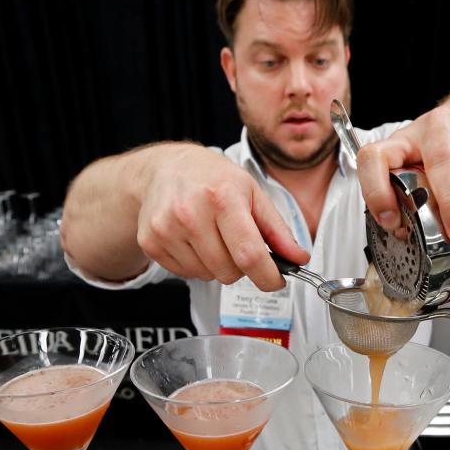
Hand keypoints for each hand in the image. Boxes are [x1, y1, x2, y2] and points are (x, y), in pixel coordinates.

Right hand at [135, 144, 307, 289]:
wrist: (166, 168)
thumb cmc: (212, 179)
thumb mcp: (253, 193)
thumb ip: (278, 230)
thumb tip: (298, 259)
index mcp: (222, 197)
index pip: (249, 254)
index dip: (268, 276)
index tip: (276, 281)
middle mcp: (191, 213)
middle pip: (229, 272)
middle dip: (241, 266)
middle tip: (236, 243)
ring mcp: (167, 229)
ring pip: (207, 276)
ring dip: (217, 265)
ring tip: (213, 237)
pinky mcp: (151, 242)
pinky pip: (186, 274)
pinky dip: (196, 264)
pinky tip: (194, 240)